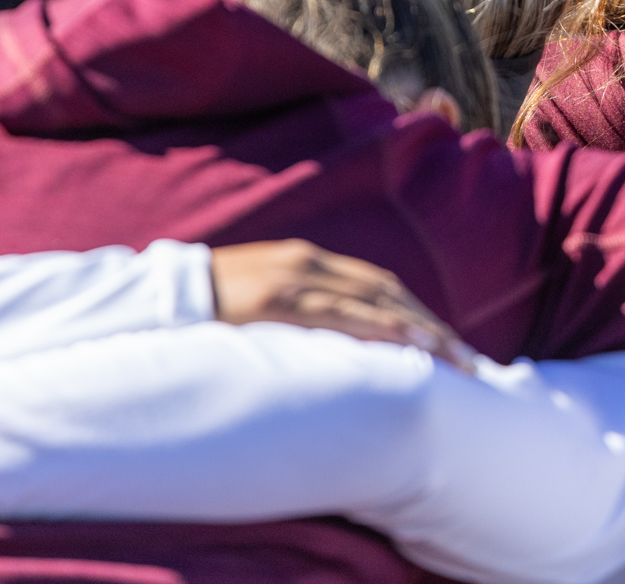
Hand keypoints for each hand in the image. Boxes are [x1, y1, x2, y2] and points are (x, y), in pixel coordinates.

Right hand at [212, 239, 476, 371]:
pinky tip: (408, 343)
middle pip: (388, 292)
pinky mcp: (275, 299)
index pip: (379, 286)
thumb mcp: (262, 307)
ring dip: (420, 328)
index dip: (417, 313)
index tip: (449, 345)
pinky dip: (380, 326)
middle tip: (469, 362)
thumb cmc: (206, 311)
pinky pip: (339, 313)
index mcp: (307, 262)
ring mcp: (293, 278)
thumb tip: (332, 351)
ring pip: (374, 300)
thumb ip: (298, 316)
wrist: (155, 297)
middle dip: (432, 325)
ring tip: (455, 359)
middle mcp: (309, 263)